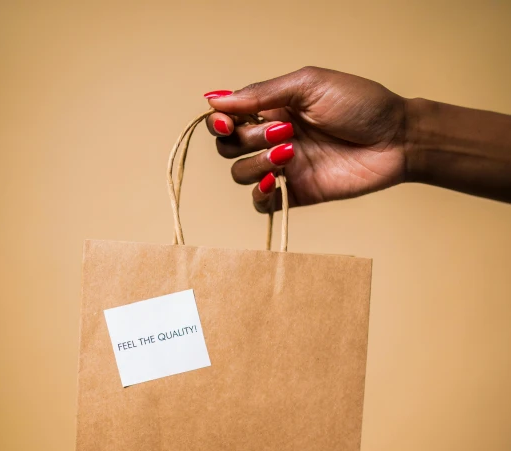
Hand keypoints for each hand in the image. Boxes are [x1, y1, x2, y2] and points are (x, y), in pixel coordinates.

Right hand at [204, 66, 406, 212]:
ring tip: (289, 153)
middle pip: (229, 147)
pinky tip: (276, 181)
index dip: (220, 122)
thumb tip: (215, 99)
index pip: (229, 118)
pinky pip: (262, 204)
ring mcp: (284, 168)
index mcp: (274, 108)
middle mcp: (274, 138)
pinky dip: (260, 194)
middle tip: (281, 133)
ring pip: (241, 173)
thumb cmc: (361, 104)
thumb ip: (262, 93)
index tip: (228, 121)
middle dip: (245, 139)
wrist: (395, 139)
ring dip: (256, 163)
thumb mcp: (309, 85)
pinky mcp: (297, 193)